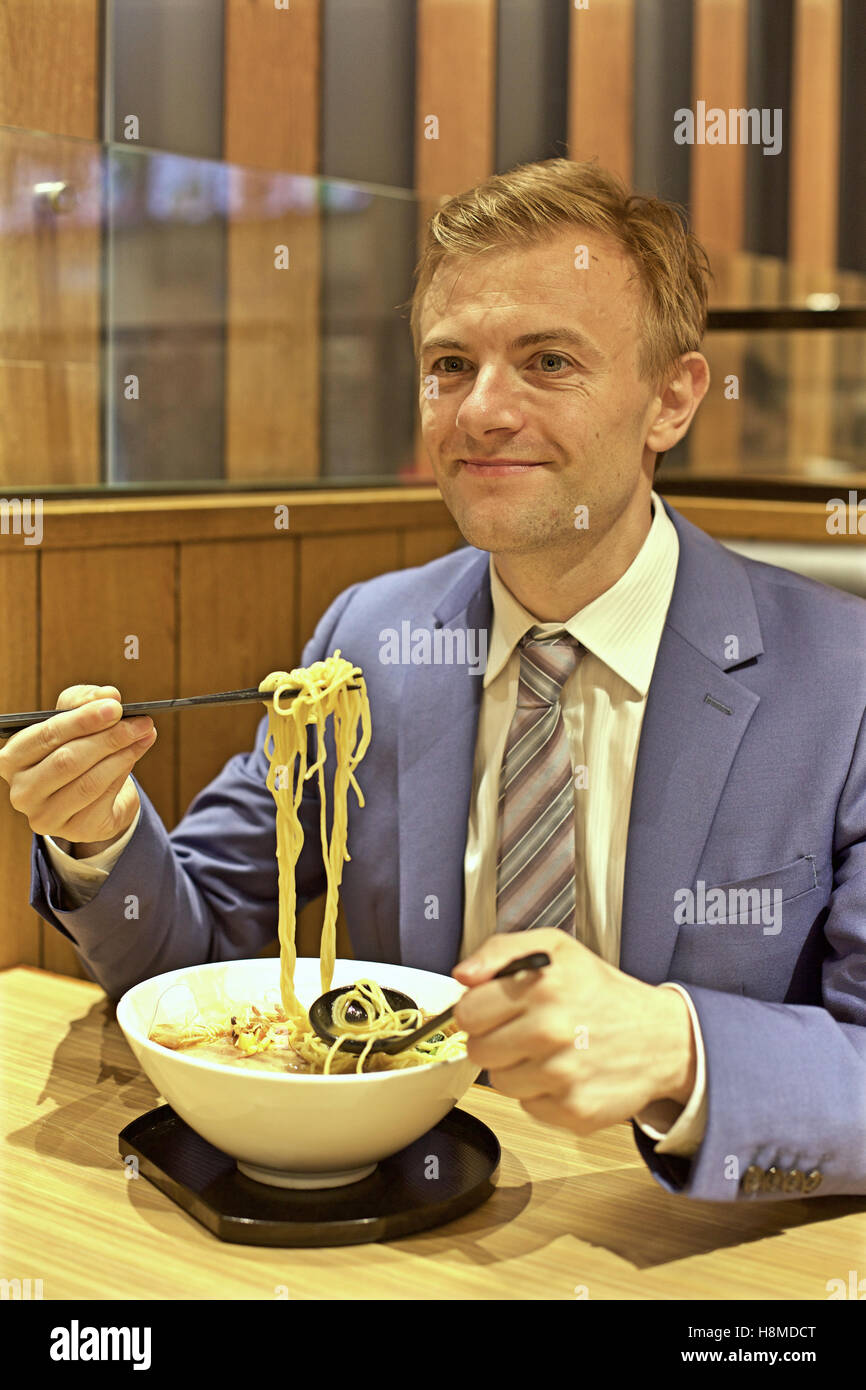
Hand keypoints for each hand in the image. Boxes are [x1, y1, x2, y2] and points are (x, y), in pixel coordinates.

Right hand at [0, 684, 155, 853]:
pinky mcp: (75, 831)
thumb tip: (108, 695)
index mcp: (12, 759)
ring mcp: (45, 816)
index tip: (116, 707)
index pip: (45, 736)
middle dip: (109, 738)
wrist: (90, 794)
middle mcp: (21, 792)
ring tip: (144, 735)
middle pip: (68, 761)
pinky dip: (123, 774)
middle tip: (141, 722)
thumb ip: (85, 700)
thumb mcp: (73, 718)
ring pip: (89, 782)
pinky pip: (103, 800)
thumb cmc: (73, 748)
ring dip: (123, 755)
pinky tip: (135, 754)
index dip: (82, 720)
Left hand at [452, 928, 696, 1135]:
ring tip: (549, 1051)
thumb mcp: (555, 948)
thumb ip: (500, 951)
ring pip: (499, 1082)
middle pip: (477, 1050)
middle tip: (524, 1029)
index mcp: (543, 985)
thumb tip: (463, 976)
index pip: (467, 1012)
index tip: (495, 1008)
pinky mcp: (574, 1111)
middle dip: (494, 1040)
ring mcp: (563, 1075)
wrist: (662, 1038)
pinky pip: (527, 1107)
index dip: (478, 1010)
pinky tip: (566, 1073)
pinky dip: (541, 1094)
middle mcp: (552, 1030)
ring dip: (517, 1068)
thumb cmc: (603, 992)